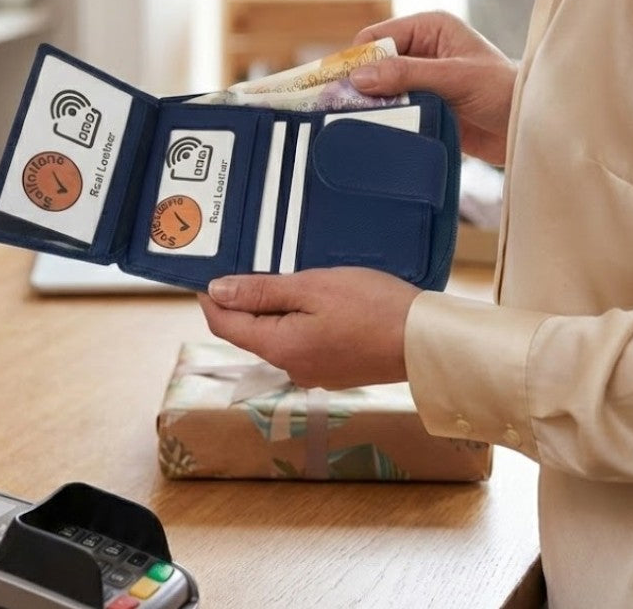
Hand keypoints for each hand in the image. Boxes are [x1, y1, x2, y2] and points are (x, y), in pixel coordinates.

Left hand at [199, 268, 419, 390]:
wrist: (426, 341)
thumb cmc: (372, 307)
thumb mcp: (312, 287)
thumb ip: (261, 291)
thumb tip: (217, 291)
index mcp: (280, 347)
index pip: (225, 325)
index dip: (211, 297)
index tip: (206, 271)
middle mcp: (291, 367)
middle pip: (249, 331)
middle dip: (241, 299)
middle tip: (244, 262)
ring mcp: (314, 371)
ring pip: (276, 335)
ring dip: (271, 307)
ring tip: (278, 273)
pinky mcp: (334, 368)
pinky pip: (301, 341)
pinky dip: (295, 318)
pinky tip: (309, 297)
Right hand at [351, 12, 517, 164]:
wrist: (531, 128)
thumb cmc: (504, 91)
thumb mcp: (455, 78)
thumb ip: (407, 74)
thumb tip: (358, 76)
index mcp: (429, 28)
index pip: (377, 37)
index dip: (358, 60)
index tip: (343, 86)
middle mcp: (421, 49)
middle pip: (373, 63)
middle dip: (362, 84)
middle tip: (345, 107)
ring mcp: (421, 79)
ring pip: (380, 89)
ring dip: (373, 104)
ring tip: (361, 122)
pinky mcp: (423, 105)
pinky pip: (392, 109)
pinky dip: (384, 119)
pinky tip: (378, 130)